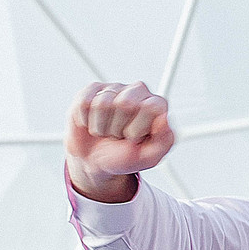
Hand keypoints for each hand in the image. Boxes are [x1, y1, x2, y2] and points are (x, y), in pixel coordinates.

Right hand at [65, 81, 174, 201]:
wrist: (96, 161)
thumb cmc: (125, 157)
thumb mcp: (149, 157)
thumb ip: (164, 141)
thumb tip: (163, 117)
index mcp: (157, 105)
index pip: (150, 107)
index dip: (137, 129)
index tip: (135, 139)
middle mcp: (138, 91)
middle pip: (124, 103)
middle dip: (118, 129)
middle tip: (119, 136)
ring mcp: (115, 88)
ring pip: (103, 103)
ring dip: (101, 127)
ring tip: (107, 132)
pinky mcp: (92, 90)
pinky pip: (84, 102)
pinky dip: (86, 121)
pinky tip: (92, 124)